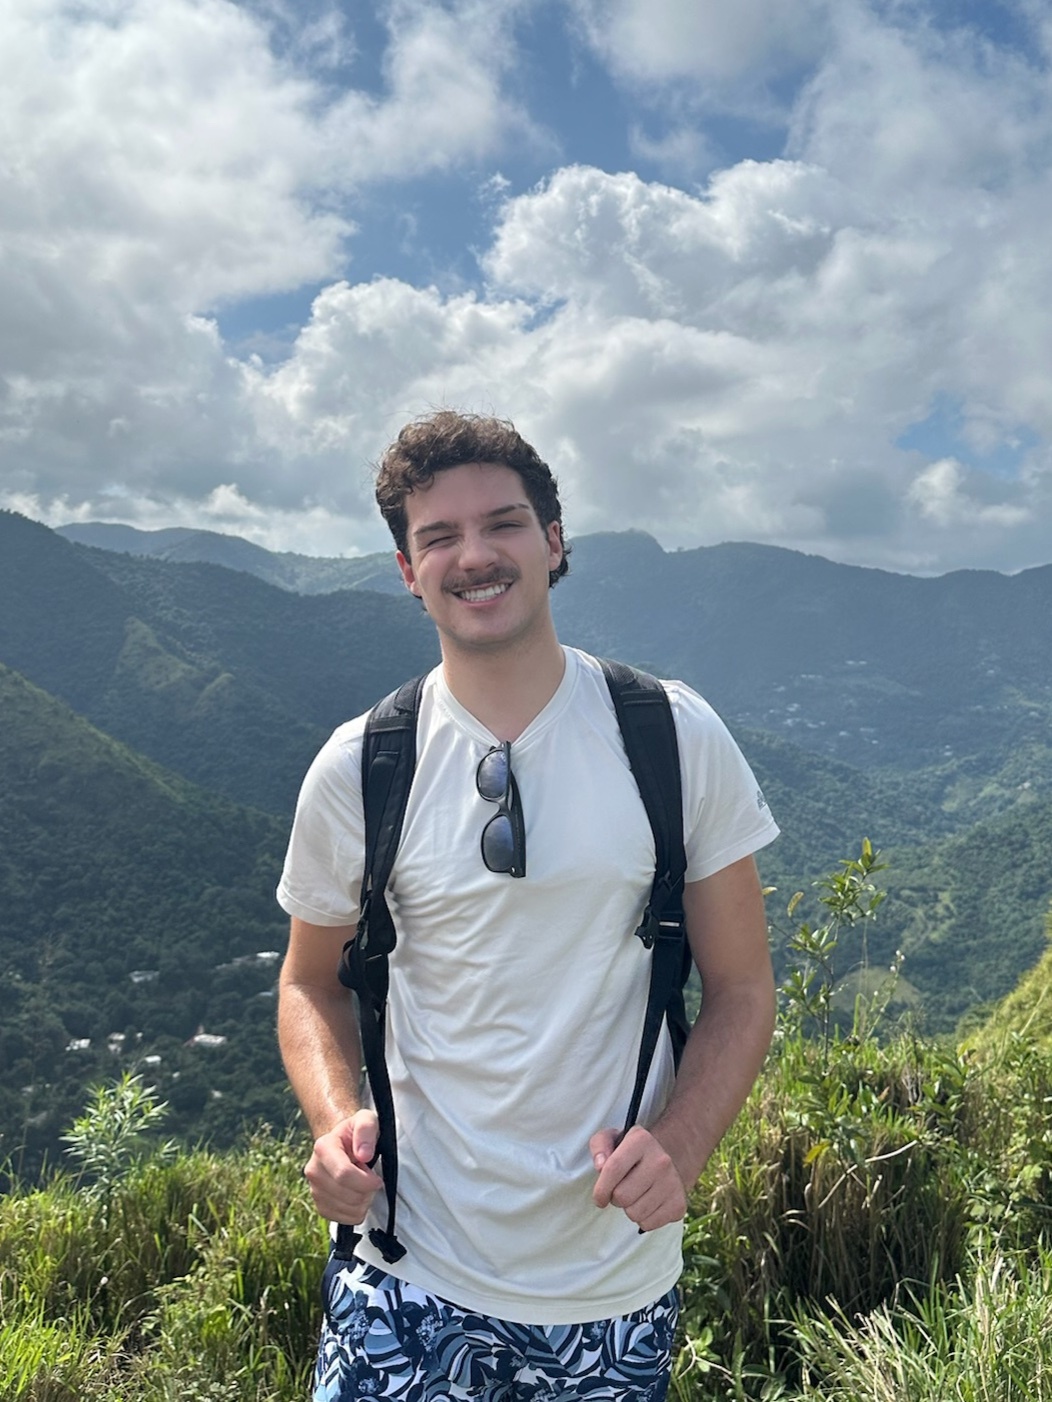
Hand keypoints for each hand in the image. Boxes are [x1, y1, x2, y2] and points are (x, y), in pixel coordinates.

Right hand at [304, 1108, 382, 1222]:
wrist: (343, 1144)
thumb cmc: (356, 1132)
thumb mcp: (366, 1119)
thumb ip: (366, 1129)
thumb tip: (363, 1155)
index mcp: (323, 1148)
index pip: (344, 1174)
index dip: (366, 1181)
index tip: (377, 1178)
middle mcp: (314, 1170)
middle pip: (348, 1195)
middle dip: (367, 1191)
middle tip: (371, 1177)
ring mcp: (314, 1190)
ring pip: (347, 1209)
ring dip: (363, 1201)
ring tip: (363, 1184)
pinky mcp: (320, 1206)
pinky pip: (343, 1219)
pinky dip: (356, 1212)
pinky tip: (357, 1195)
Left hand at [590, 1124, 687, 1231]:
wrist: (670, 1159)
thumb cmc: (632, 1153)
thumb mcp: (612, 1139)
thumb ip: (599, 1146)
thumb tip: (600, 1166)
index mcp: (641, 1140)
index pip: (613, 1168)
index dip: (600, 1188)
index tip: (599, 1198)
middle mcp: (661, 1161)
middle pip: (622, 1196)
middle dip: (615, 1198)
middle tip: (621, 1190)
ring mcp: (672, 1183)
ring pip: (634, 1213)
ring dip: (629, 1208)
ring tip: (635, 1195)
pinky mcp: (679, 1204)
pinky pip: (648, 1224)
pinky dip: (642, 1219)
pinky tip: (647, 1204)